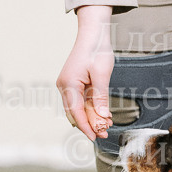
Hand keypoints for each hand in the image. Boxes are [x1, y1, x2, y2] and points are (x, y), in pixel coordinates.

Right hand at [58, 5, 113, 139]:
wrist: (93, 33)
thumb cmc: (97, 50)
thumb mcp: (101, 74)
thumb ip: (100, 97)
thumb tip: (102, 117)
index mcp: (68, 84)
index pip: (76, 112)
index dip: (86, 127)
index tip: (94, 137)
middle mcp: (64, 86)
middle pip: (75, 112)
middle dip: (90, 124)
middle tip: (104, 134)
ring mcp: (68, 85)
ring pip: (78, 108)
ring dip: (91, 117)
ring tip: (106, 125)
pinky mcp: (73, 83)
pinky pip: (81, 100)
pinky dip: (91, 108)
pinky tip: (102, 114)